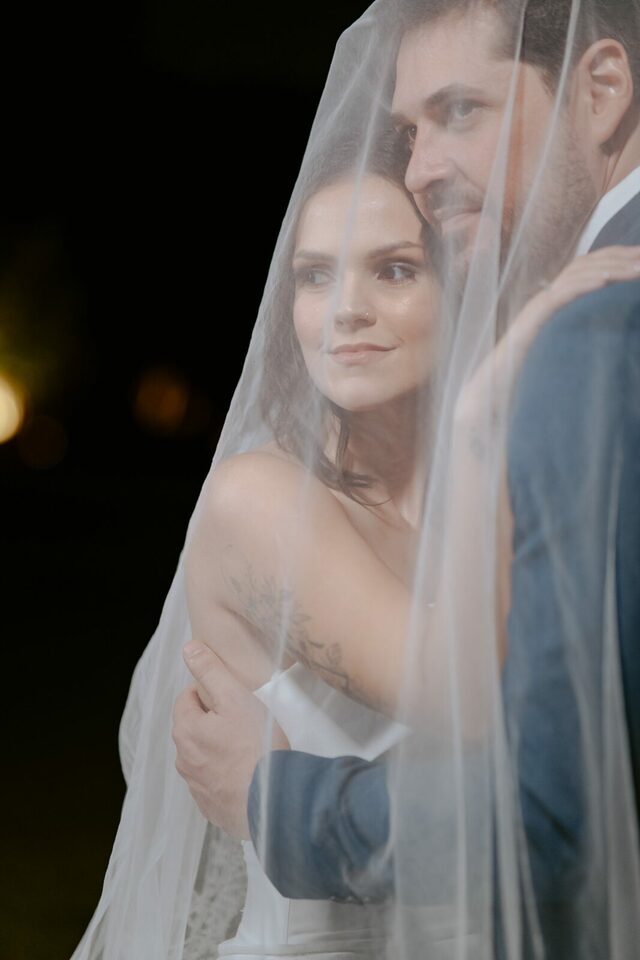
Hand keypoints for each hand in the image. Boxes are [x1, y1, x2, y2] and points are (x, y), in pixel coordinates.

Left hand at [172, 641, 289, 838]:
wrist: (273, 803)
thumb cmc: (257, 746)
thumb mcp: (236, 697)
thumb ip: (211, 671)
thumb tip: (188, 649)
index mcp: (186, 730)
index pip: (187, 698)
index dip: (209, 692)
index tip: (233, 696)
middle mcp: (184, 760)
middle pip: (193, 728)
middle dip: (212, 720)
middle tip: (244, 720)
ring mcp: (197, 787)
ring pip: (202, 757)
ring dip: (218, 749)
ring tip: (248, 747)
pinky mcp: (213, 809)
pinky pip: (215, 784)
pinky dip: (226, 776)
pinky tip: (248, 774)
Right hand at [455, 245, 639, 435]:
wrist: (491, 405)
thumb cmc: (527, 387)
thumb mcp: (565, 356)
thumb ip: (583, 337)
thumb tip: (616, 335)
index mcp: (555, 306)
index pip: (587, 270)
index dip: (615, 259)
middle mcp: (544, 302)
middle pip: (583, 266)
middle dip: (618, 258)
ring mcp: (535, 312)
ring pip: (571, 278)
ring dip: (606, 270)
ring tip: (635, 270)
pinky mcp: (526, 326)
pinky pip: (554, 300)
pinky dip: (579, 288)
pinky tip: (603, 284)